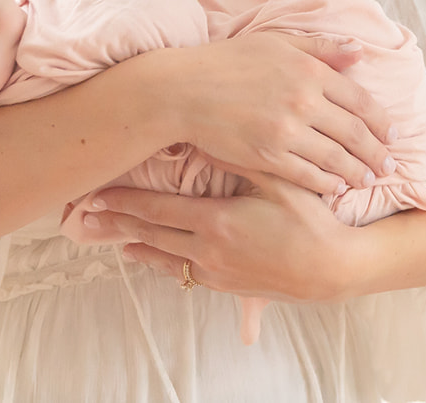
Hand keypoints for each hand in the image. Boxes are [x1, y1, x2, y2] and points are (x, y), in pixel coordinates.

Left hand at [77, 172, 362, 302]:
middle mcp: (209, 251)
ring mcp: (218, 273)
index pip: (158, 209)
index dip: (126, 200)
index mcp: (217, 222)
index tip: (98, 193)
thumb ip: (241, 160)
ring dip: (139, 246)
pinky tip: (157, 259)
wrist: (334, 270)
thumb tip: (205, 137)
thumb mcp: (280, 183)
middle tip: (90, 215)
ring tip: (115, 238)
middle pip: (153, 234)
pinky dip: (165, 263)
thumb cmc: (312, 222)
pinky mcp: (229, 287)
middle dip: (121, 222)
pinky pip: (186, 274)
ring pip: (165, 259)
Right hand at [160, 31, 396, 194]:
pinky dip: (326, 183)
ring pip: (335, 158)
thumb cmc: (227, 61)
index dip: (381, 120)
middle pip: (354, 133)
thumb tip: (358, 52)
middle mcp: (303, 101)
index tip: (394, 133)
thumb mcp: (276, 43)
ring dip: (357, 172)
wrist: (183, 90)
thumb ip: (320, 48)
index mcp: (308, 70)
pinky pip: (307, 174)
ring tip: (368, 180)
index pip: (359, 99)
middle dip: (377, 153)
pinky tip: (335, 188)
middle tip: (390, 166)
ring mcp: (286, 131)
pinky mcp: (267, 156)